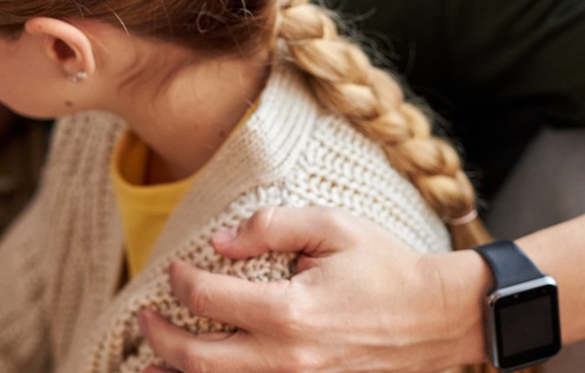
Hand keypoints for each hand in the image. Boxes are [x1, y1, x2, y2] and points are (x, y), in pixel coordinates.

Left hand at [139, 206, 487, 372]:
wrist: (440, 318)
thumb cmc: (387, 267)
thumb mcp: (331, 227)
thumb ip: (270, 226)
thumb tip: (219, 242)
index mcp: (289, 310)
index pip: (206, 298)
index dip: (179, 281)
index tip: (174, 269)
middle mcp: (288, 358)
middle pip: (196, 359)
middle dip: (159, 337)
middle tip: (145, 317)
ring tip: (149, 364)